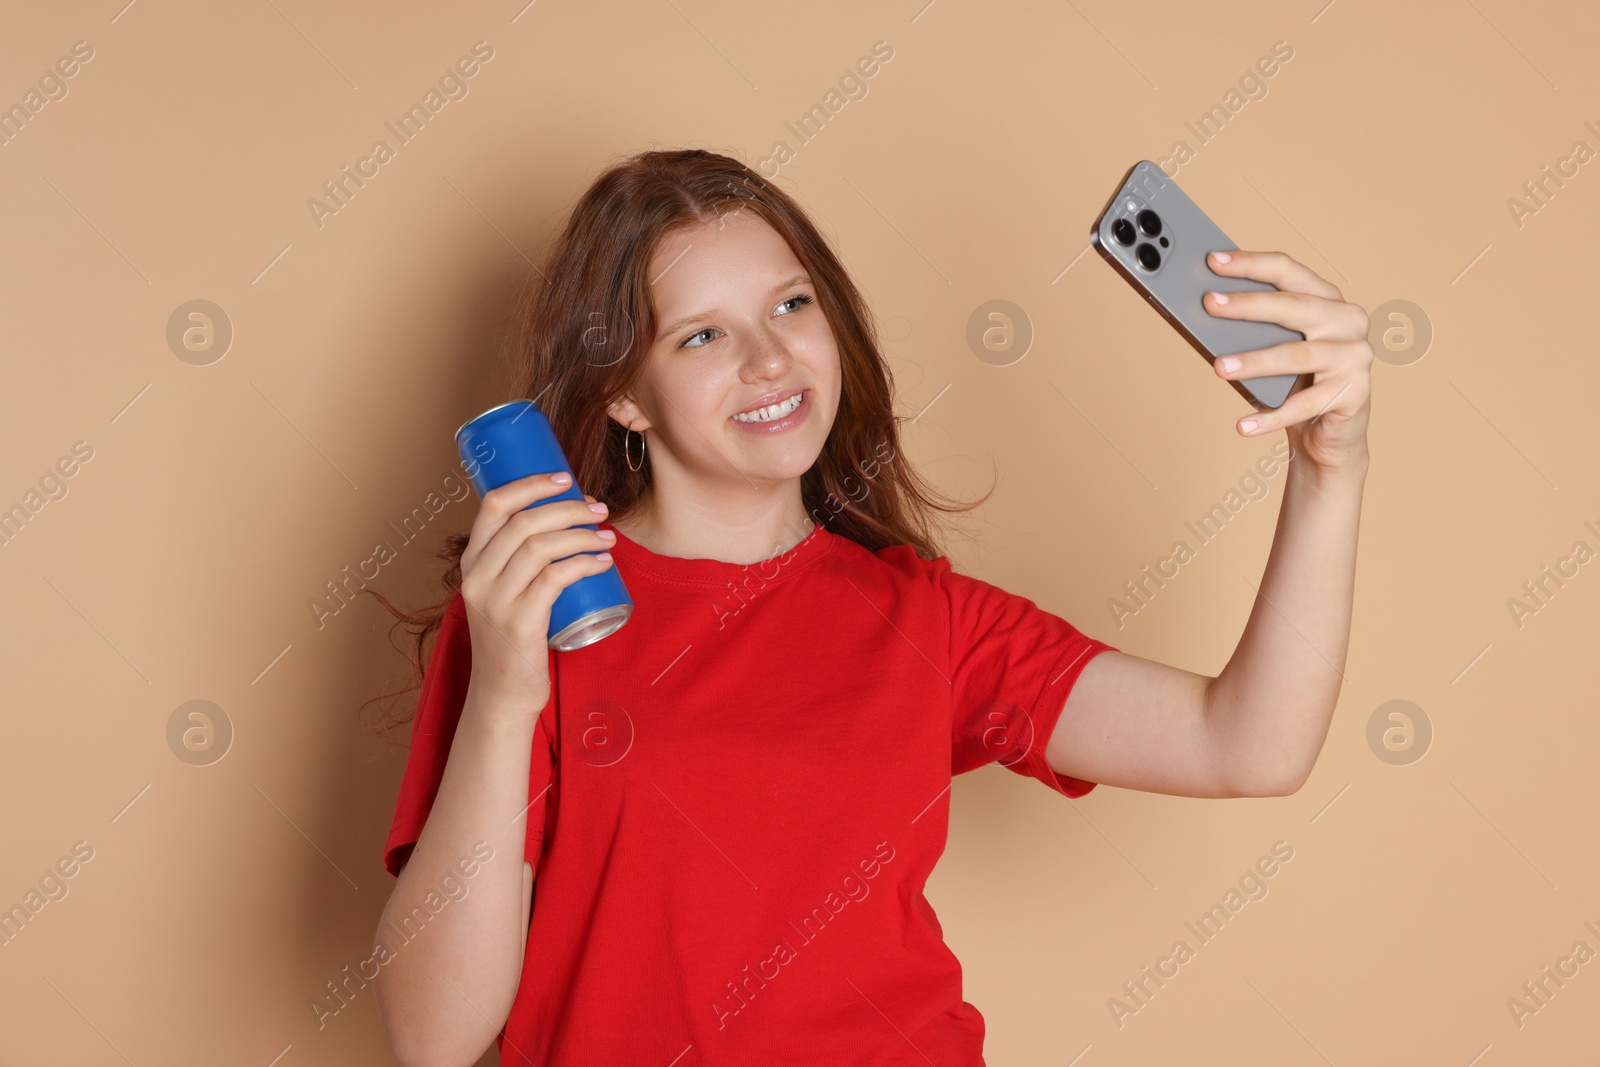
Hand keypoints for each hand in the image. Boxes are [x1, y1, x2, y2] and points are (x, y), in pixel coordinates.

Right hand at [458, 473, 615, 703]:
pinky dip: (583, 563)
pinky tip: (602, 562)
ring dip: (581, 534)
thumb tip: (566, 521)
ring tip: (607, 536)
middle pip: (523, 522)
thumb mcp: (502, 592)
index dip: (530, 484)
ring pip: (540, 547)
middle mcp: (477, 577)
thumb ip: (519, 562)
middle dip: (567, 508)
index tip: (565, 478)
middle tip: (599, 510)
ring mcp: (496, 601)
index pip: (493, 505)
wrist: (502, 693)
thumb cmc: (512, 637)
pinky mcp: (519, 623)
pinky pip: (554, 579)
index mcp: (471, 562)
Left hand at [1203, 250, 1371, 476]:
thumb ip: (1254, 327)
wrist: (1330, 430)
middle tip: (1209, 303)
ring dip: (1255, 362)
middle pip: (1293, 307)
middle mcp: (1347, 321)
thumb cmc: (1295, 381)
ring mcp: (1355, 356)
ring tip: (1220, 368)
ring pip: (1297, 355)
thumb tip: (1207, 309)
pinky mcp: (1355, 393)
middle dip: (1247, 304)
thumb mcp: (1274, 346)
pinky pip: (1306, 405)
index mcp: (1326, 298)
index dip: (1251, 263)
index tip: (1213, 260)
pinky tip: (1243, 425)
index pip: (1288, 271)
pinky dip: (1271, 417)